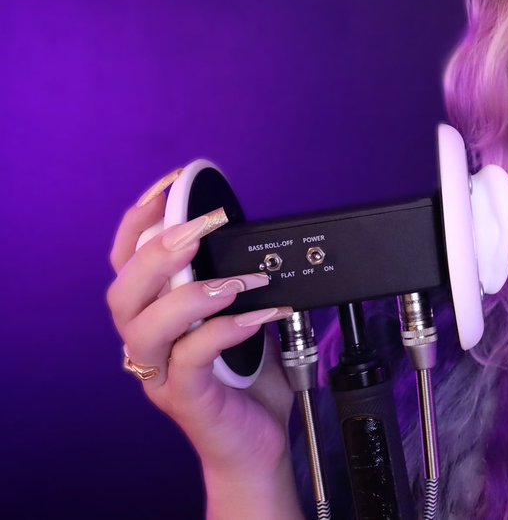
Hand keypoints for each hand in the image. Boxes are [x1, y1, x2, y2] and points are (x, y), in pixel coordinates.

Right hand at [107, 169, 295, 480]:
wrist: (257, 444)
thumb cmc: (249, 380)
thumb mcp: (247, 318)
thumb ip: (239, 282)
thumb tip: (261, 240)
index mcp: (155, 316)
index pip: (127, 261)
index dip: (141, 220)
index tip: (170, 185)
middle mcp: (148, 344)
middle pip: (123, 291)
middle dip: (160, 250)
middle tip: (202, 227)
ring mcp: (161, 374)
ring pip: (144, 327)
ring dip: (190, 293)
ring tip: (235, 280)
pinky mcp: (185, 399)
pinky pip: (190, 359)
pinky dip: (224, 331)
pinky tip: (261, 316)